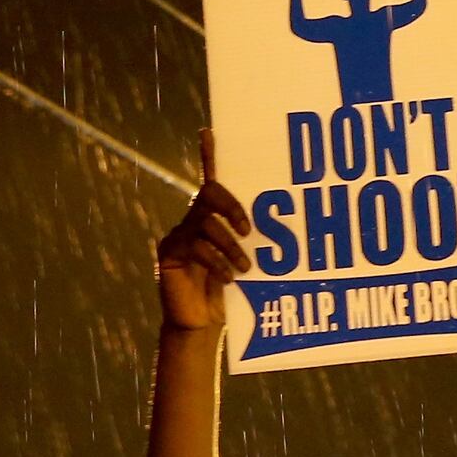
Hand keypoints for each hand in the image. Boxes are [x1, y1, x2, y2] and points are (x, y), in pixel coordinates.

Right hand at [156, 129, 252, 332]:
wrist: (201, 324)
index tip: (210, 132)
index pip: (211, 181)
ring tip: (244, 268)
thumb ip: (254, 244)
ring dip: (229, 246)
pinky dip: (216, 262)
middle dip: (231, 207)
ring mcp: (178, 236)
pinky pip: (194, 247)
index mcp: (211, 218)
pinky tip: (228, 278)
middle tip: (248, 231)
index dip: (209, 155)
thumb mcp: (248, 264)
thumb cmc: (230, 294)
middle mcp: (192, 221)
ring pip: (204, 223)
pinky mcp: (169, 254)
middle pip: (208, 194)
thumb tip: (287, 228)